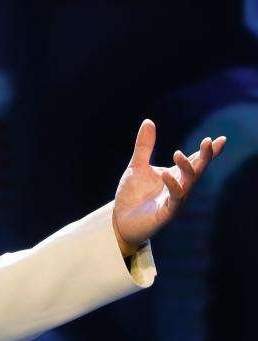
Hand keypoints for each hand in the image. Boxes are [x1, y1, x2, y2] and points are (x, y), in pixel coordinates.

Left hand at [112, 119, 226, 256]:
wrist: (120, 220)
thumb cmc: (132, 194)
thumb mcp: (136, 166)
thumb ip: (144, 146)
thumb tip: (149, 121)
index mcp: (175, 176)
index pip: (195, 162)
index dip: (207, 152)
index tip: (220, 139)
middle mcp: (179, 188)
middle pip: (196, 171)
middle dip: (204, 157)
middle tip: (208, 142)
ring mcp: (174, 201)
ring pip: (188, 185)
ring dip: (187, 169)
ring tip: (178, 154)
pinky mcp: (166, 214)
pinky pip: (174, 200)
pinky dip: (172, 186)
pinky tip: (166, 174)